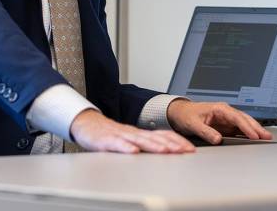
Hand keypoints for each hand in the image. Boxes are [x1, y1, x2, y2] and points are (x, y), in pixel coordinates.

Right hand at [69, 109, 195, 153]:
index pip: (162, 135)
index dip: (177, 141)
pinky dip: (126, 147)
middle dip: (171, 144)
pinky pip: (117, 144)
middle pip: (155, 138)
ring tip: (165, 150)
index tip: (190, 149)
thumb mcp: (131, 140)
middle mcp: (133, 133)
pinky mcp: (106, 140)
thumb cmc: (109, 135)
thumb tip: (166, 150)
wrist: (87, 124)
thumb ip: (145, 144)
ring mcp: (120, 136)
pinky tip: (133, 151)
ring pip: (139, 140)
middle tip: (184, 151)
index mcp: (140, 134)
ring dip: (154, 145)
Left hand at [166, 100, 271, 144]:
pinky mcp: (226, 125)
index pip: (236, 117)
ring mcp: (227, 118)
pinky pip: (240, 129)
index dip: (246, 127)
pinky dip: (249, 133)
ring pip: (245, 123)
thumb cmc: (186, 115)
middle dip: (256, 127)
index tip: (254, 135)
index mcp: (219, 109)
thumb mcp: (193, 124)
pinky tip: (256, 139)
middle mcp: (225, 112)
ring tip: (267, 138)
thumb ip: (205, 132)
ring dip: (255, 130)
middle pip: (244, 119)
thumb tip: (218, 139)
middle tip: (267, 137)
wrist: (180, 113)